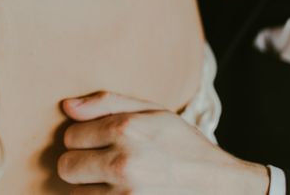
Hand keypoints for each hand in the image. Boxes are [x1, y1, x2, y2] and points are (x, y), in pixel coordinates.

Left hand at [57, 91, 268, 193]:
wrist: (223, 189)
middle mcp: (124, 164)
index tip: (101, 143)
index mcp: (126, 130)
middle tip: (102, 165)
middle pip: (67, 167)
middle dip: (80, 164)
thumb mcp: (152, 111)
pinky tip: (118, 194)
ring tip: (117, 184)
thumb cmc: (183, 145)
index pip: (70, 135)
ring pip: (77, 194)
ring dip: (91, 190)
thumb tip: (66, 106)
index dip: (83, 138)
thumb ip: (106, 103)